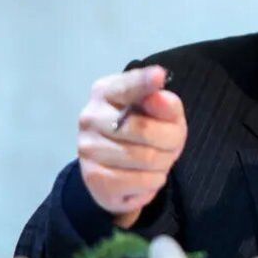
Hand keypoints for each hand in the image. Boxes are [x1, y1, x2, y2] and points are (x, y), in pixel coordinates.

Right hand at [77, 65, 186, 227]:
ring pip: (146, 158)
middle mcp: (90, 116)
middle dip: (170, 141)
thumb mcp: (166, 114)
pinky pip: (140, 181)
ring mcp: (87, 148)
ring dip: (164, 162)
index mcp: (107, 91)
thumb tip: (158, 96)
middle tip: (170, 144)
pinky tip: (146, 175)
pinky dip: (154, 180)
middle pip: (145, 129)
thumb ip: (166, 103)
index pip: (127, 86)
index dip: (144, 82)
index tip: (158, 75)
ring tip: (158, 160)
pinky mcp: (93, 178)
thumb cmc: (149, 130)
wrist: (123, 170)